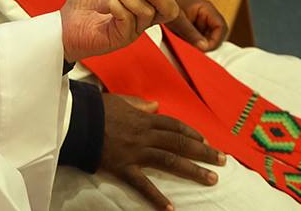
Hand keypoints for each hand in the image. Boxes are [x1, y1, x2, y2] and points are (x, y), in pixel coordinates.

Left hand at [60, 0, 178, 61]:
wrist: (64, 22)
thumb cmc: (85, 4)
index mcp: (143, 1)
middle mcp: (143, 16)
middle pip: (170, 8)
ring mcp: (134, 28)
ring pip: (147, 11)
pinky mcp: (122, 38)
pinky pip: (129, 20)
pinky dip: (118, 7)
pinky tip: (107, 6)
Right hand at [100, 93, 224, 210]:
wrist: (77, 121)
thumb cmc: (96, 109)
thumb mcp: (119, 100)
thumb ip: (138, 104)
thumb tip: (155, 106)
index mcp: (144, 118)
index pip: (174, 126)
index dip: (192, 134)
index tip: (207, 141)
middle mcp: (145, 135)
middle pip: (179, 143)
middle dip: (203, 151)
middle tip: (222, 160)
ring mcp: (136, 152)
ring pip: (170, 161)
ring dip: (192, 170)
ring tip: (211, 179)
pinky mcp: (124, 167)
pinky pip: (143, 184)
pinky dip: (157, 197)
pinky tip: (170, 209)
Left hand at [166, 0, 227, 51]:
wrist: (155, 7)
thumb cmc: (165, 6)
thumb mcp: (177, 20)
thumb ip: (190, 33)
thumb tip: (204, 47)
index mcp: (206, 8)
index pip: (221, 27)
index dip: (215, 40)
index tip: (204, 49)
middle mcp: (207, 16)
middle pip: (217, 36)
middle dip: (207, 45)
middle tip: (194, 50)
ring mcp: (202, 24)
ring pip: (209, 41)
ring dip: (199, 46)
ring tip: (185, 44)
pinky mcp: (196, 31)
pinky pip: (200, 43)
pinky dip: (194, 46)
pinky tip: (184, 43)